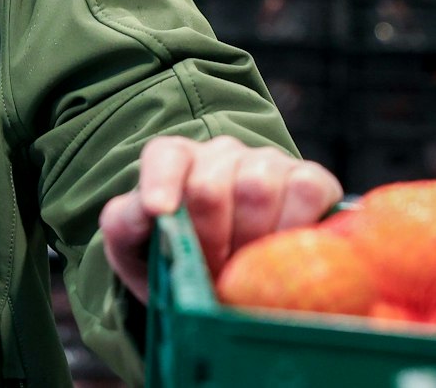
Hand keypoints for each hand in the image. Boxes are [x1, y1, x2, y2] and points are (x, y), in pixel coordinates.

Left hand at [98, 134, 341, 302]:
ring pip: (256, 185)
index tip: (160, 212)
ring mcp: (267, 162)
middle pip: (209, 185)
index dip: (161, 183)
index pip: (165, 157)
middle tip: (212, 273)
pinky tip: (282, 252)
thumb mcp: (137, 250)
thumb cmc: (181, 260)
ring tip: (245, 269)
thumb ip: (125, 224)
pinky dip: (293, 227)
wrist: (234, 281)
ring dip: (248, 240)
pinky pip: (304, 189)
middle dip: (208, 239)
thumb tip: (146, 210)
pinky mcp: (310, 179)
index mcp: (175, 162)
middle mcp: (220, 154)